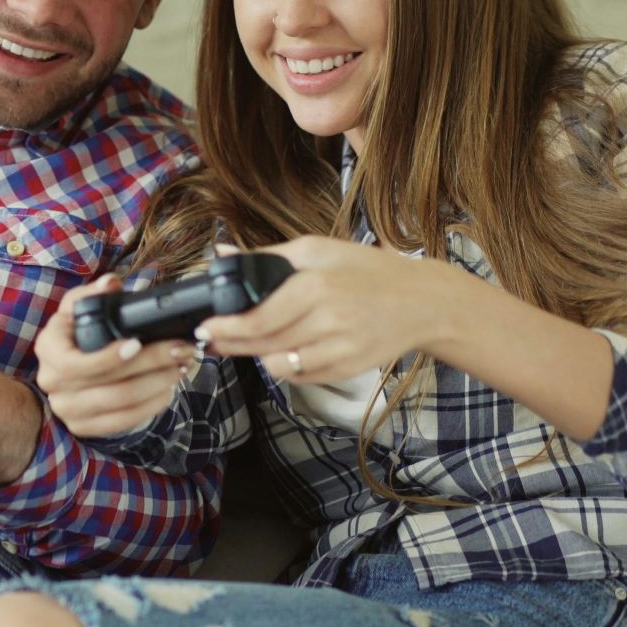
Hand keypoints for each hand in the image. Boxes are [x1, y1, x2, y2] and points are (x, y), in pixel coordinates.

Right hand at [33, 275, 194, 438]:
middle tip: (181, 350)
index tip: (138, 342)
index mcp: (49, 350)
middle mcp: (52, 383)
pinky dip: (152, 405)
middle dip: (152, 365)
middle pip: (110, 384)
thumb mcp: (76, 311)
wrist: (63, 373)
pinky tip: (168, 388)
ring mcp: (68, 410)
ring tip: (181, 366)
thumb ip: (91, 295)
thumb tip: (110, 283)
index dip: (109, 357)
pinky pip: (125, 421)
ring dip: (158, 385)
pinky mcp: (84, 427)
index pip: (76, 364)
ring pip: (122, 404)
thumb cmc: (74, 336)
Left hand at [196, 236, 479, 382]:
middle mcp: (327, 321)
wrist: (422, 302)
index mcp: (316, 286)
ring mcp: (339, 349)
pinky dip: (285, 367)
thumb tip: (222, 255)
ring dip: (258, 356)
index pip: (258, 319)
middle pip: (263, 345)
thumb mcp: (317, 250)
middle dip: (231, 344)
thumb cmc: (366, 270)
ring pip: (279, 365)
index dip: (226, 328)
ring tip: (249, 343)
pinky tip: (282, 351)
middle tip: (212, 341)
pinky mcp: (347, 369)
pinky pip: (301, 377)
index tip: (205, 327)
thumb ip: (267, 256)